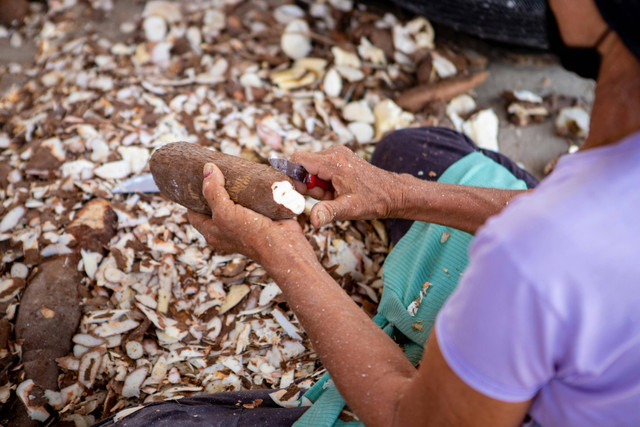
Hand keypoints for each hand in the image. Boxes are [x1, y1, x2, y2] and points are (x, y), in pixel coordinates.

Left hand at [187, 163, 312, 266]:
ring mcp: (243, 223)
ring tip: (232, 169)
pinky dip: (251, 190)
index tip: (192, 180)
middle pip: (214, 205)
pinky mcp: (260, 217)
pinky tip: (251, 177)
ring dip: (234, 188)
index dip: (190, 198)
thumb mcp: (224, 213)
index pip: (194, 213)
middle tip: (214, 170)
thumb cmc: (250, 235)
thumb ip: (213, 191)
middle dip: (213, 188)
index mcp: (212, 231)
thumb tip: (208, 168)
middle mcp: (226, 229)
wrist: (283, 246)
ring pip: (233, 201)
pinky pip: (251, 201)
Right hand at [291, 146, 401, 227]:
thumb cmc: (374, 200)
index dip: (293, 176)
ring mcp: (338, 153)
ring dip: (316, 184)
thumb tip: (313, 220)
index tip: (300, 193)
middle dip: (307, 184)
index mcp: (333, 161)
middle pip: (304, 165)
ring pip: (312, 167)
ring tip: (333, 195)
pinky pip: (322, 168)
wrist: (394, 193)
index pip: (298, 159)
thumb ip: (329, 212)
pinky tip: (336, 191)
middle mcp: (334, 152)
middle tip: (325, 197)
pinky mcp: (340, 158)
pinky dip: (324, 181)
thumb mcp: (350, 209)